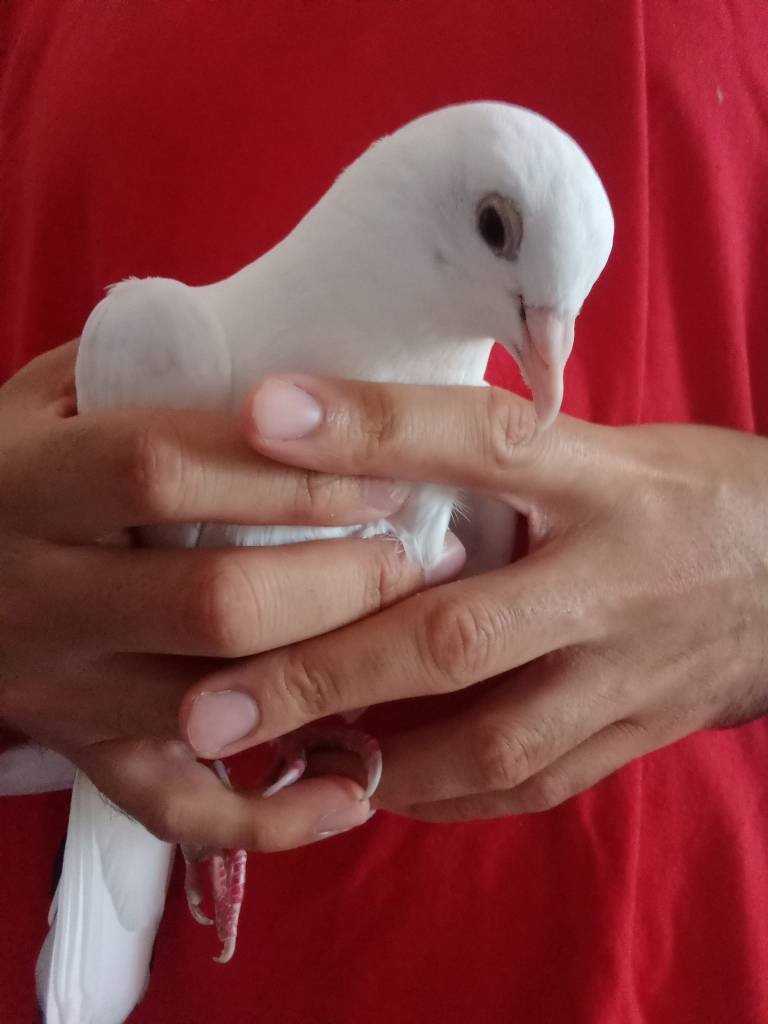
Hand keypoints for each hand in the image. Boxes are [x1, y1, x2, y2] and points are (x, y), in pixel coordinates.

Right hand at [0, 346, 462, 845]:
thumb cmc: (2, 468)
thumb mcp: (48, 394)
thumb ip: (144, 369)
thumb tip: (284, 367)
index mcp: (33, 481)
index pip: (166, 471)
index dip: (287, 474)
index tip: (385, 474)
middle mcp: (43, 595)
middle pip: (212, 603)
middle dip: (338, 581)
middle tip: (420, 557)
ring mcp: (62, 688)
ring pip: (211, 707)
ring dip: (328, 679)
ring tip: (412, 640)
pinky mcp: (81, 749)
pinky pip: (175, 808)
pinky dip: (269, 815)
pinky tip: (350, 789)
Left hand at [179, 374, 767, 821]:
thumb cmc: (680, 492)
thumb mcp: (604, 445)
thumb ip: (498, 458)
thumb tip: (357, 448)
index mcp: (601, 476)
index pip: (476, 441)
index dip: (372, 427)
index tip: (263, 416)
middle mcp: (613, 576)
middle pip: (458, 632)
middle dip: (327, 672)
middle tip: (209, 706)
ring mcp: (630, 670)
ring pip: (493, 737)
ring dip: (376, 758)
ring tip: (273, 761)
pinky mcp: (640, 735)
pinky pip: (532, 785)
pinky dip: (444, 795)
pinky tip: (373, 787)